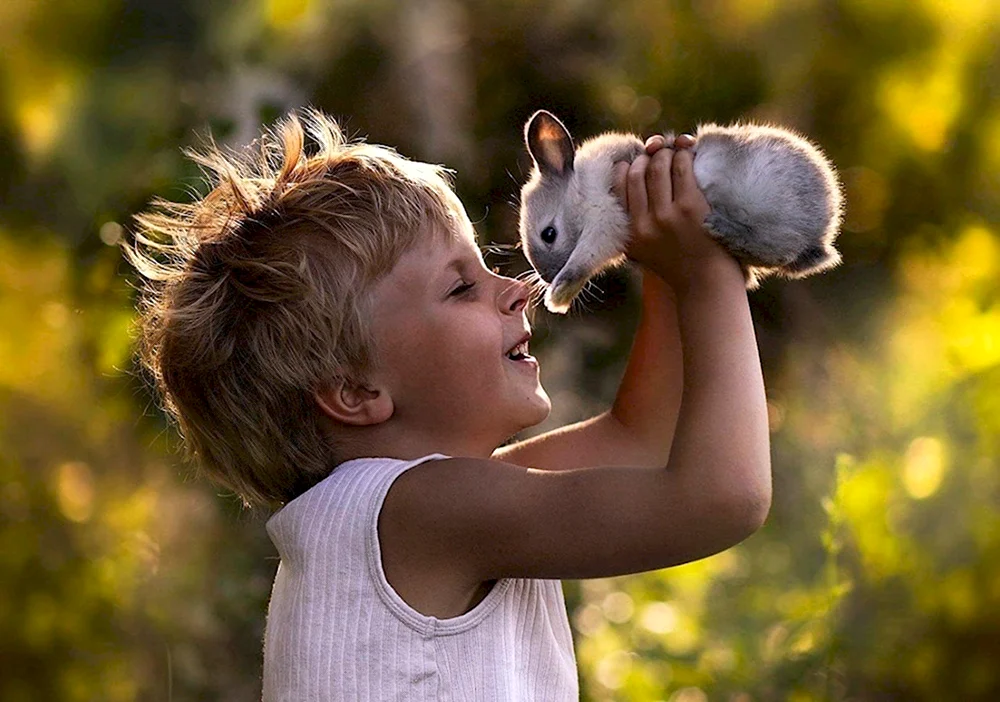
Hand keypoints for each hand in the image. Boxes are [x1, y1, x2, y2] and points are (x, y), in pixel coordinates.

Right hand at [612, 134, 734, 291]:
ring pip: (659, 166)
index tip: (638, 162)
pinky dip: (685, 156)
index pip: (619, 185)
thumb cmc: (680, 264)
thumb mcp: (644, 251)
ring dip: (667, 154)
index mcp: (630, 233)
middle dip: (648, 157)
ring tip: (675, 154)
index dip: (627, 165)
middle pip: (638, 172)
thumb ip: (635, 223)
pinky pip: (683, 168)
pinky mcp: (691, 208)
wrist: (707, 284)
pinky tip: (690, 156)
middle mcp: (644, 224)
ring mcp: (667, 215)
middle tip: (659, 154)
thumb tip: (630, 173)